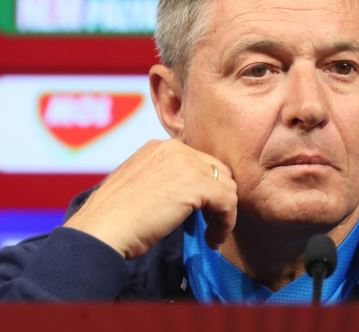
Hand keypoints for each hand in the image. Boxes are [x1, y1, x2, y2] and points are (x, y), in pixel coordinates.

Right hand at [64, 139, 237, 258]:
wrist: (100, 230)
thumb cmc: (114, 218)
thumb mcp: (141, 185)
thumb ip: (166, 179)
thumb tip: (190, 194)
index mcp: (161, 147)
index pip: (201, 163)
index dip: (206, 189)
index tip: (201, 213)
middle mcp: (176, 148)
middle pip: (218, 171)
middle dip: (218, 198)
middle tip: (209, 224)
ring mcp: (187, 163)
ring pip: (227, 186)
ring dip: (223, 214)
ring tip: (211, 236)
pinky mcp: (197, 185)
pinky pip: (229, 202)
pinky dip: (226, 223)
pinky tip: (212, 240)